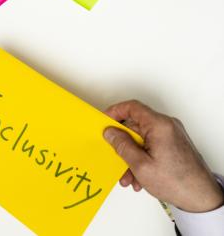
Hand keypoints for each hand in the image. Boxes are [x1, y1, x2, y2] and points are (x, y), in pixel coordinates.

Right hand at [104, 100, 223, 212]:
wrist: (201, 198)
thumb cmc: (177, 182)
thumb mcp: (140, 164)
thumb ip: (122, 145)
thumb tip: (110, 132)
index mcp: (159, 125)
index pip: (132, 107)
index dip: (114, 112)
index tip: (104, 122)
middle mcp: (168, 126)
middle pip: (136, 126)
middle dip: (123, 144)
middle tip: (115, 157)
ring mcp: (172, 136)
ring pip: (142, 139)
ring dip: (132, 156)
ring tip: (129, 176)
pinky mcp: (175, 146)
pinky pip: (151, 146)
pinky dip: (142, 158)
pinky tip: (139, 177)